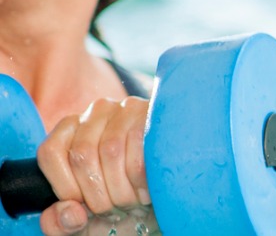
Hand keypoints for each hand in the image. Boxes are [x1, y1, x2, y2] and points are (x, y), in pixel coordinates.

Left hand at [36, 97, 151, 234]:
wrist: (166, 203)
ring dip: (123, 190)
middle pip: (82, 155)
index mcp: (70, 131)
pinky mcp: (157, 116)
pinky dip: (142, 181)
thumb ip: (59, 223)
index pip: (51, 152)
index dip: (64, 186)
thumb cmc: (122, 208)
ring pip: (111, 150)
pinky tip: (149, 191)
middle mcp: (97, 112)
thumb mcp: (84, 222)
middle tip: (116, 209)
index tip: (84, 207)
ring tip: (134, 202)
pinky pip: (141, 150)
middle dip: (98, 195)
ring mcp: (128, 109)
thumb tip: (70, 212)